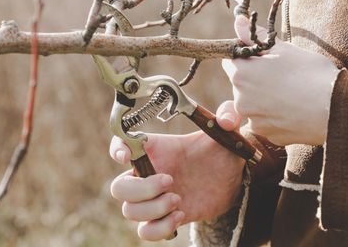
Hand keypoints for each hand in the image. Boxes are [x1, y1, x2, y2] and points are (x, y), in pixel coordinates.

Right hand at [109, 101, 244, 240]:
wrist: (232, 178)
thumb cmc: (222, 150)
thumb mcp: (226, 130)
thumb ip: (229, 115)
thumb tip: (225, 120)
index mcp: (157, 149)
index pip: (121, 144)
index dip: (116, 150)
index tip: (126, 157)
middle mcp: (150, 173)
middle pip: (118, 188)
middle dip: (141, 189)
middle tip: (169, 181)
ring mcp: (155, 198)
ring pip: (129, 212)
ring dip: (152, 209)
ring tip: (178, 199)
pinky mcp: (166, 217)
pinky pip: (146, 231)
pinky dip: (159, 228)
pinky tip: (180, 215)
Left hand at [221, 15, 340, 145]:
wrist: (335, 109)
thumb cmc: (310, 73)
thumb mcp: (284, 49)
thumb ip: (255, 36)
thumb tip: (238, 21)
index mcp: (241, 74)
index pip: (231, 62)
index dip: (246, 58)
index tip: (263, 59)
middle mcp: (240, 99)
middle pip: (241, 85)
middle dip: (255, 79)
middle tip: (282, 76)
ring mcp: (253, 119)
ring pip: (253, 105)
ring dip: (264, 100)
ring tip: (290, 94)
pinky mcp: (267, 135)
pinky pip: (266, 122)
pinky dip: (275, 117)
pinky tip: (294, 110)